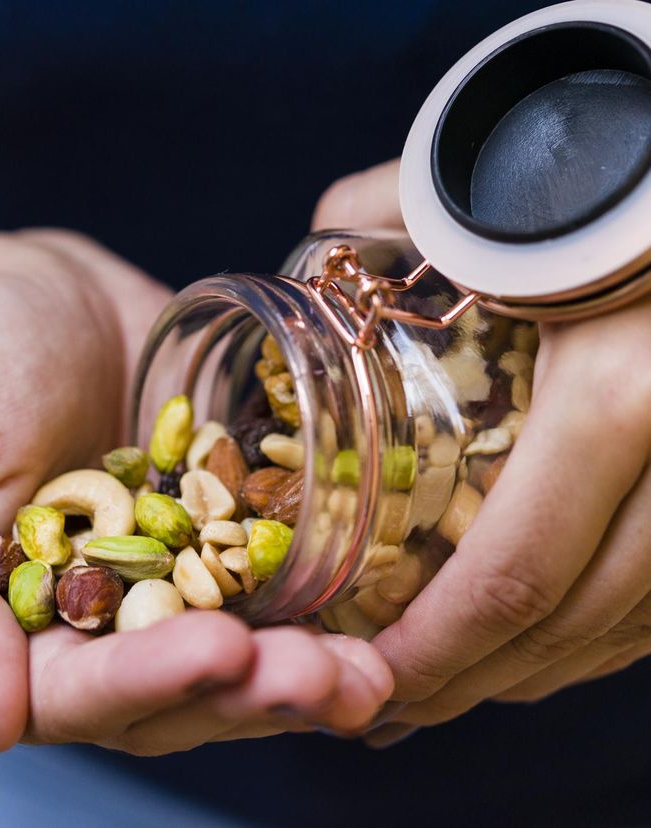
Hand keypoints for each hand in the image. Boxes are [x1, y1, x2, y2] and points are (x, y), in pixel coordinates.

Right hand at [0, 229, 392, 754]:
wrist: (35, 297)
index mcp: (15, 635)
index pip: (78, 695)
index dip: (148, 684)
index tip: (219, 651)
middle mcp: (100, 629)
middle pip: (177, 696)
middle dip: (251, 694)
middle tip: (331, 678)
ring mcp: (174, 584)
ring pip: (240, 657)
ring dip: (306, 672)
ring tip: (370, 669)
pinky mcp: (226, 534)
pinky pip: (278, 583)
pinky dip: (329, 604)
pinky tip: (384, 611)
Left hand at [314, 161, 650, 744]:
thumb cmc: (636, 162)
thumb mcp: (513, 193)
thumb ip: (393, 212)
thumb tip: (312, 243)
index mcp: (620, 399)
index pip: (515, 574)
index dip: (437, 652)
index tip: (369, 680)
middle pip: (573, 624)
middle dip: (472, 682)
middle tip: (389, 705)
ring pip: (629, 625)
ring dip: (533, 670)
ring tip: (449, 685)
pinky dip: (598, 632)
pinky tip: (541, 636)